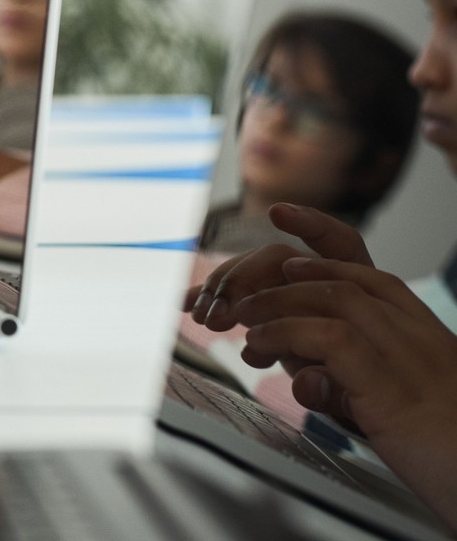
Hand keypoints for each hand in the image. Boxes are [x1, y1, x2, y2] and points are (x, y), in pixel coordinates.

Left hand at [184, 204, 456, 530]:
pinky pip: (328, 336)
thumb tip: (306, 379)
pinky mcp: (388, 381)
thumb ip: (342, 383)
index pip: (362, 264)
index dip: (318, 234)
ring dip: (273, 303)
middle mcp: (412, 329)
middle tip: (232, 299)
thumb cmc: (441, 453)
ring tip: (237, 319)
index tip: (280, 215)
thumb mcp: (384, 407)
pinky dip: (285, 334)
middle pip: (335, 274)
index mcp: (415, 327)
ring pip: (329, 295)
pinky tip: (258, 346)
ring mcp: (404, 350)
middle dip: (273, 278)